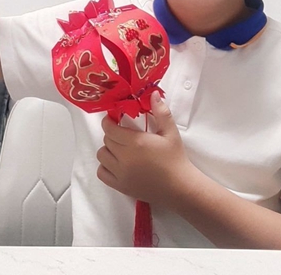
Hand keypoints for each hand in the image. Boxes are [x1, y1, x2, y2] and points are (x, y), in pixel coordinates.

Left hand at [96, 91, 196, 207]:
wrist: (179, 187)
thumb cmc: (175, 158)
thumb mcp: (171, 132)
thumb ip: (160, 111)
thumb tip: (153, 93)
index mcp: (136, 142)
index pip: (110, 128)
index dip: (109, 122)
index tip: (114, 119)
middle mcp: (124, 158)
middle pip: (106, 140)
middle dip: (112, 134)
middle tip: (123, 134)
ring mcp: (120, 173)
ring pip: (102, 156)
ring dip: (108, 150)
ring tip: (120, 149)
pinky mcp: (120, 186)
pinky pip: (101, 173)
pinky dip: (105, 166)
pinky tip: (117, 164)